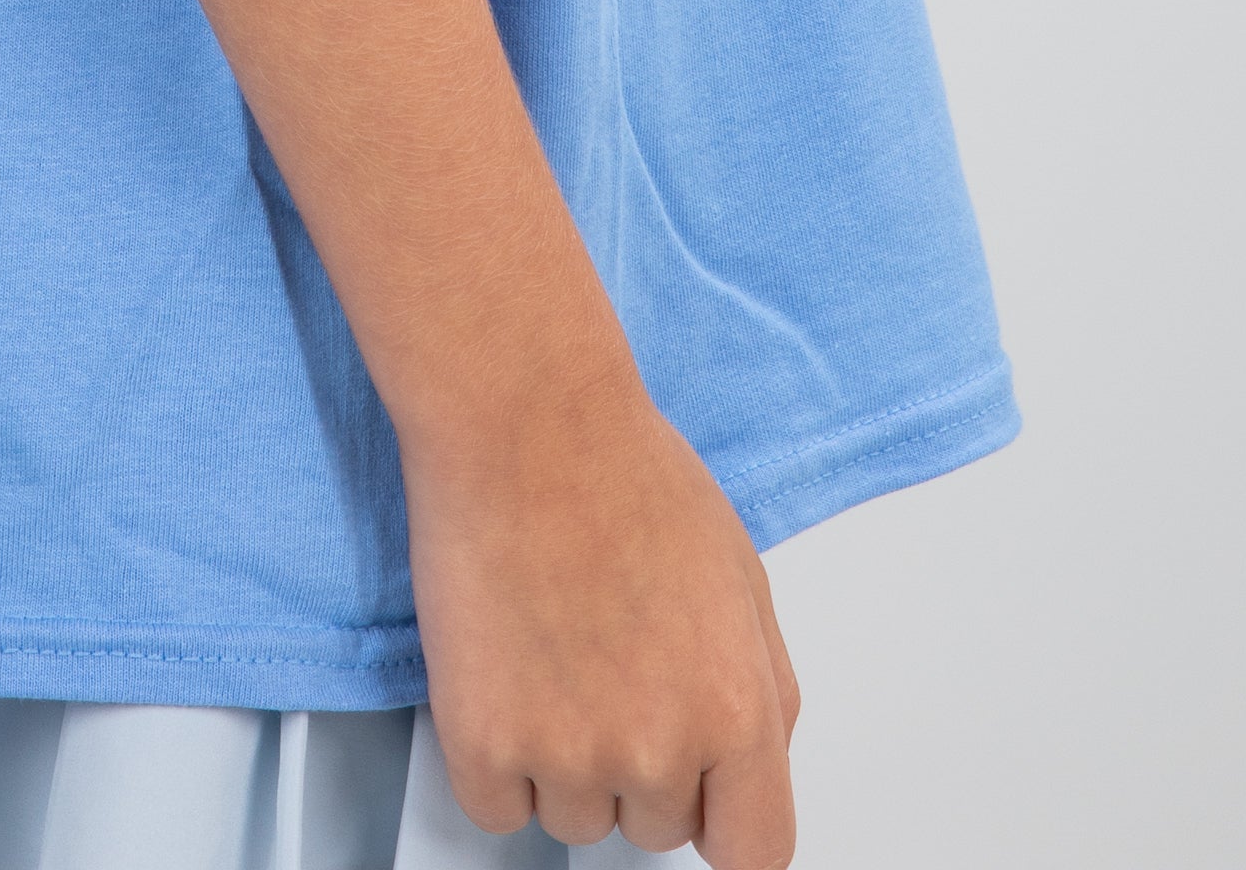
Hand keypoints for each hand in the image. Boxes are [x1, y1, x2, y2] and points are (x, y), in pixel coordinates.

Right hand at [403, 340, 799, 861]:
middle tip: (605, 661)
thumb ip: (761, 686)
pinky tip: (504, 673)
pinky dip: (493, 759)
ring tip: (552, 649)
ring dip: (561, 760)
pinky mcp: (484, 743)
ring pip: (574, 819)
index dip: (722, 822)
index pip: (754, 850)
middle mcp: (659, 750)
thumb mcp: (740, 574)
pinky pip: (496, 809)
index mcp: (737, 710)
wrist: (524, 419)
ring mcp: (568, 754)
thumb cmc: (625, 469)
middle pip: (655, 829)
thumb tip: (750, 758)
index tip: (700, 805)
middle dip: (635, 763)